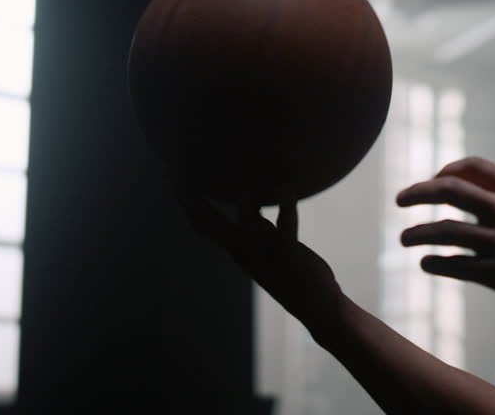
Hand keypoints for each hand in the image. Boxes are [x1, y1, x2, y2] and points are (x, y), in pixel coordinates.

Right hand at [175, 180, 341, 325]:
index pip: (207, 227)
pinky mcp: (290, 262)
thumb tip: (249, 206)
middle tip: (177, 184)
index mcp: (240, 251)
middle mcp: (247, 256)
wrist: (319, 310)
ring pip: (248, 233)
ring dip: (246, 210)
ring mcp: (267, 260)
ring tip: (241, 186)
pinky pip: (286, 235)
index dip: (190, 206)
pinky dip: (286, 214)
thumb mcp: (273, 246)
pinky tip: (287, 194)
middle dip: (198, 208)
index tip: (175, 184)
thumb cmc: (296, 274)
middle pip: (216, 230)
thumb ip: (260, 228)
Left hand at [396, 157, 494, 321]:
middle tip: (400, 199)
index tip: (433, 179)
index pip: (472, 168)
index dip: (446, 170)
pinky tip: (426, 263)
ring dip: (418, 233)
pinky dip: (437, 263)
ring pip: (446, 231)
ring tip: (404, 238)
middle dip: (417, 193)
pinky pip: (458, 267)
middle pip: (449, 191)